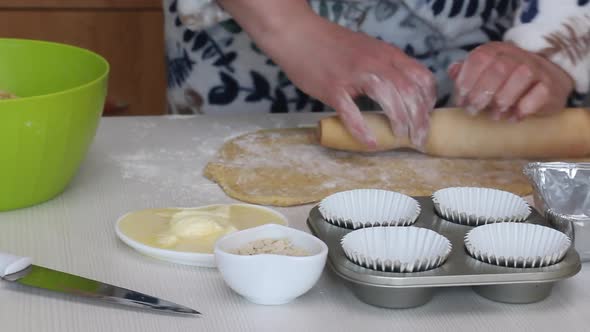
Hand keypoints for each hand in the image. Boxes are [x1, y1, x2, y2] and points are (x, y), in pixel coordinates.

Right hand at [267, 16, 436, 148]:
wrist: (299, 34)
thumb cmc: (331, 45)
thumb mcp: (368, 49)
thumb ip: (385, 66)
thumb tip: (400, 91)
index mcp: (387, 54)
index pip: (421, 78)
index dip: (429, 101)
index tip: (426, 118)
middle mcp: (376, 63)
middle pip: (410, 92)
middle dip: (419, 120)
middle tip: (419, 139)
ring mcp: (354, 76)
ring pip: (389, 99)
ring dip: (400, 122)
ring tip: (401, 139)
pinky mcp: (333, 88)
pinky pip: (352, 112)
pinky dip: (362, 130)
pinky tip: (370, 143)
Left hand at [449, 42, 573, 120]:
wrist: (547, 81)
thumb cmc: (507, 81)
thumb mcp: (485, 73)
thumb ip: (466, 72)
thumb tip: (452, 71)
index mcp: (497, 51)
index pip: (480, 57)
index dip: (466, 79)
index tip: (460, 100)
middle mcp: (517, 56)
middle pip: (499, 68)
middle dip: (482, 92)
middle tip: (473, 110)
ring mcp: (537, 69)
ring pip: (522, 76)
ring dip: (503, 99)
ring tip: (494, 115)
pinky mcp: (551, 87)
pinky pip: (540, 93)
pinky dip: (524, 108)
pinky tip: (513, 117)